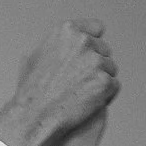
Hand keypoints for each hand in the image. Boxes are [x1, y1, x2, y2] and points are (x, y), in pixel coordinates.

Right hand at [0, 21, 118, 145]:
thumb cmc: (31, 91)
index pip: (97, 28)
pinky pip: (114, 86)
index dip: (94, 44)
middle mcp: (83, 41)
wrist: (34, 117)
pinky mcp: (104, 81)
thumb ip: (57, 43)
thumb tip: (68, 35)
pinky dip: (105, 96)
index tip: (89, 58)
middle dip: (97, 65)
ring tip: (81, 95)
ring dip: (101, 81)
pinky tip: (89, 104)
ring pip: (111, 68)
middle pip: (105, 50)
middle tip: (80, 84)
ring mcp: (95, 61)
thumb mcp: (36, 56)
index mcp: (67, 30)